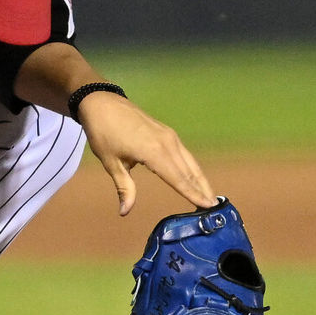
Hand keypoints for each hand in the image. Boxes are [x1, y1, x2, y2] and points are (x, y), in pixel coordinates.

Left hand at [76, 90, 216, 215]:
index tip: (208, 207)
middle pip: (190, 171)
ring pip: (190, 161)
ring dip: (200, 178)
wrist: (101, 103)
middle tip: (214, 208)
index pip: (178, 179)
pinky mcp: (167, 132)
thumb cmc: (103, 133)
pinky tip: (194, 176)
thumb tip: (124, 212)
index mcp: (153, 152)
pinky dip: (192, 167)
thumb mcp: (111, 163)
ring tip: (209, 196)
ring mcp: (169, 136)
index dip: (193, 194)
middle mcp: (167, 143)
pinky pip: (184, 153)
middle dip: (202, 189)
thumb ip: (124, 188)